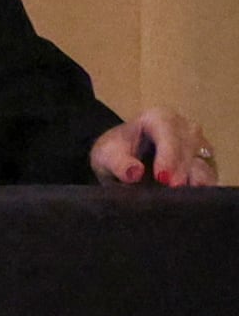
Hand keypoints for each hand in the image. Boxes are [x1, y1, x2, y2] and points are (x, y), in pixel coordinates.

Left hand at [93, 108, 219, 186]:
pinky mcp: (204, 163)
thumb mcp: (107, 156)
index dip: (168, 155)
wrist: (121, 160)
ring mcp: (197, 144)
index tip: (162, 178)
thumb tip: (134, 173)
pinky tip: (191, 198)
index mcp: (158, 117)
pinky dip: (202, 186)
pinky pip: (209, 175)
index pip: (168, 133)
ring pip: (203, 161)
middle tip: (172, 190)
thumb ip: (119, 163)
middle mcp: (183, 127)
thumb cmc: (114, 152)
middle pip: (189, 147)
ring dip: (194, 180)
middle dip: (181, 170)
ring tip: (182, 197)